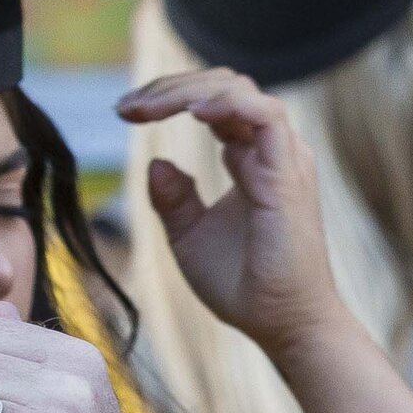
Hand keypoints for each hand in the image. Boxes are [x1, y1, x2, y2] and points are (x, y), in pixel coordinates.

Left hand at [118, 66, 354, 359]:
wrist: (283, 325)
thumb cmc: (244, 285)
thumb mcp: (190, 236)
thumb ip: (173, 199)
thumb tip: (155, 162)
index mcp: (252, 157)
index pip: (213, 103)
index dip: (168, 98)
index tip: (125, 112)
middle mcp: (271, 149)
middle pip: (223, 86)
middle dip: (169, 88)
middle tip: (126, 107)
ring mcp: (283, 157)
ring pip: (240, 90)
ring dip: (188, 91)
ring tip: (147, 108)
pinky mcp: (287, 172)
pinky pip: (264, 115)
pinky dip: (227, 103)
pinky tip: (192, 111)